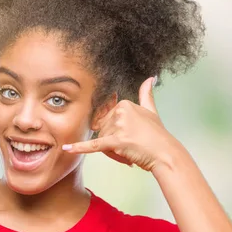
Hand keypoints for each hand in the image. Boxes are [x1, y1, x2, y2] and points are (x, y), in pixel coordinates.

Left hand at [62, 77, 179, 171]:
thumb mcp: (152, 111)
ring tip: (130, 154)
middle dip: (113, 143)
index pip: (107, 120)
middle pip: (103, 130)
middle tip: (131, 149)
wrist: (165, 154)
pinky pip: (94, 145)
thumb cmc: (158, 136)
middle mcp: (120, 112)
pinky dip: (79, 147)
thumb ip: (147, 93)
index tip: (131, 138)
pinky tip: (66, 148)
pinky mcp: (115, 141)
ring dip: (113, 152)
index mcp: (125, 104)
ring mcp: (118, 126)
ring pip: (102, 141)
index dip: (116, 133)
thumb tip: (151, 77)